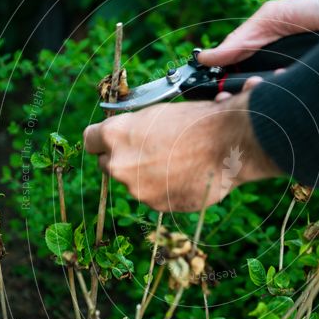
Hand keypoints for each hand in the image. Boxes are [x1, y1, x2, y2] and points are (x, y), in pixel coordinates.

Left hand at [83, 90, 280, 211]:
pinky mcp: (157, 205)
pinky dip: (166, 190)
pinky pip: (155, 197)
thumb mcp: (157, 113)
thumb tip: (128, 136)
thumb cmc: (196, 121)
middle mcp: (120, 164)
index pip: (89, 141)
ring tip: (177, 163)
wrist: (228, 144)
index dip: (102, 140)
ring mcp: (138, 189)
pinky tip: (186, 176)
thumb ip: (133, 129)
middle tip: (149, 152)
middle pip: (107, 165)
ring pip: (134, 183)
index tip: (112, 141)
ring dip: (148, 177)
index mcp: (115, 135)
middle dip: (123, 160)